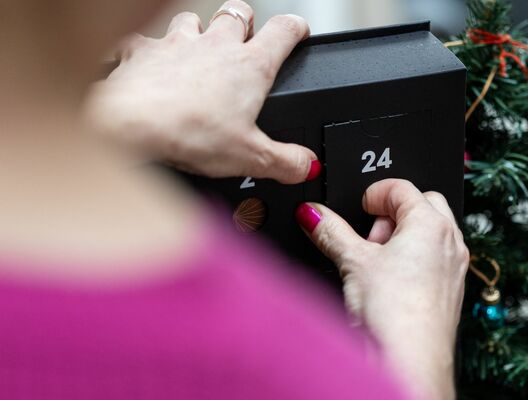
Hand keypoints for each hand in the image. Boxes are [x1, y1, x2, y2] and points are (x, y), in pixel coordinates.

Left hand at [84, 1, 319, 182]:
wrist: (127, 125)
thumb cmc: (188, 132)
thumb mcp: (250, 158)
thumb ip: (286, 162)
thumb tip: (307, 165)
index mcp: (250, 66)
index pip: (284, 30)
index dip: (297, 28)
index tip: (299, 33)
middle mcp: (215, 45)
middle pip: (238, 12)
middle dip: (246, 22)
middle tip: (247, 38)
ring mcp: (176, 43)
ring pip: (193, 19)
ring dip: (199, 30)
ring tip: (200, 50)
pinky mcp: (140, 51)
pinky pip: (144, 40)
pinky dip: (148, 50)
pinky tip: (147, 65)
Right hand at [295, 179, 468, 399]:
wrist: (411, 360)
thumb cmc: (393, 312)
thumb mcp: (353, 262)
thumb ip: (330, 231)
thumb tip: (312, 214)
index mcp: (431, 223)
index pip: (402, 187)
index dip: (374, 193)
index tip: (360, 206)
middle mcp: (450, 240)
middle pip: (423, 204)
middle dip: (392, 213)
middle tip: (368, 236)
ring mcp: (454, 266)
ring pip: (431, 232)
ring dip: (403, 235)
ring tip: (376, 260)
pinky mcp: (451, 289)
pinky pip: (435, 258)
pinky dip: (414, 258)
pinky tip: (390, 281)